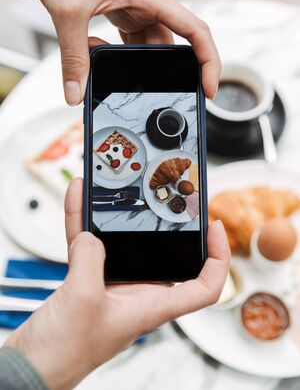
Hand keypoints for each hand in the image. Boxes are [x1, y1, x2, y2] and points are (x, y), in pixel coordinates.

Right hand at [4, 178, 229, 389]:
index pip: (203, 287)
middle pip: (164, 255)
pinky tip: (78, 199)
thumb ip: (92, 259)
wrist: (32, 366)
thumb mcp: (84, 299)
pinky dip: (84, 222)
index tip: (214, 229)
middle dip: (164, 224)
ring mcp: (112, 286)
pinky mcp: (87, 281)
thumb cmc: (64, 352)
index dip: (217, 258)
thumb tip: (93, 236)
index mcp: (151, 307)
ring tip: (113, 189)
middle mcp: (138, 295)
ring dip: (115, 215)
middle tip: (166, 196)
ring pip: (121, 242)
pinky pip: (89, 244)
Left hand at [23, 0, 220, 105]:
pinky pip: (130, 44)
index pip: (195, 30)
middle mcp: (147, 5)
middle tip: (153, 92)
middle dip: (162, 70)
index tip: (209, 86)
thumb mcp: (69, 12)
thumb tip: (76, 93)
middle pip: (171, 46)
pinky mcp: (121, 16)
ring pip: (148, 48)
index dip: (208, 61)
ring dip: (132, 64)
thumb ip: (74, 57)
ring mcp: (134, 11)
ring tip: (110, 66)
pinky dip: (117, 56)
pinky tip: (98, 56)